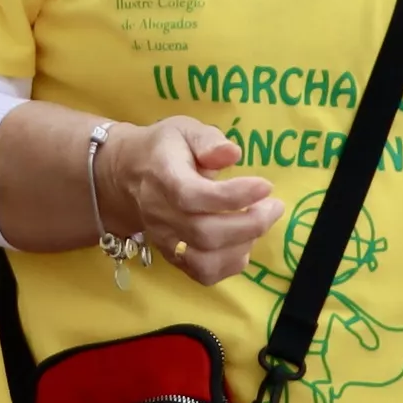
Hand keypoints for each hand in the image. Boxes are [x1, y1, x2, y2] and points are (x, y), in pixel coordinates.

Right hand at [98, 117, 284, 284]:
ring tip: (258, 223)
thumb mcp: (184, 129)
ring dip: (242, 246)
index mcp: (163, 176)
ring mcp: (165, 239)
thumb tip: (232, 153)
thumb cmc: (164, 148)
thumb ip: (208, 140)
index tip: (265, 186)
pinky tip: (243, 242)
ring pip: (205, 261)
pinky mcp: (172, 256)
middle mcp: (161, 213)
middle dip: (250, 224)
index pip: (194, 195)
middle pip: (205, 233)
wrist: (128, 175)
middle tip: (274, 206)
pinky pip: (203, 273)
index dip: (233, 196)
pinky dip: (230, 264)